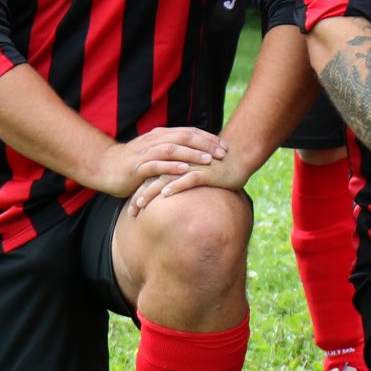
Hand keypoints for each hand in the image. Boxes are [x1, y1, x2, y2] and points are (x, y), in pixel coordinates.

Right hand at [90, 127, 226, 198]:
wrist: (104, 167)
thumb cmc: (135, 162)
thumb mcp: (156, 152)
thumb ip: (175, 149)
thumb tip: (201, 152)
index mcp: (162, 135)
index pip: (190, 132)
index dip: (209, 138)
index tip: (225, 146)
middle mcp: (155, 140)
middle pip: (184, 137)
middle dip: (206, 144)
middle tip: (222, 153)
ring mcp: (145, 153)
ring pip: (172, 149)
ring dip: (191, 154)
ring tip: (208, 160)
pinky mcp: (136, 167)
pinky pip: (155, 165)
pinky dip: (170, 167)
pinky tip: (184, 170)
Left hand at [129, 149, 255, 213]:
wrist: (240, 158)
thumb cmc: (218, 168)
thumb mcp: (196, 173)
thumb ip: (181, 180)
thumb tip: (170, 196)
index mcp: (175, 163)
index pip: (151, 177)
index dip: (139, 191)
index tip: (132, 208)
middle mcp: (180, 164)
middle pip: (154, 179)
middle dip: (140, 195)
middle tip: (131, 212)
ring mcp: (192, 167)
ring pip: (165, 179)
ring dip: (151, 192)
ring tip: (140, 204)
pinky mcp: (206, 172)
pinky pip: (187, 179)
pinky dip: (176, 186)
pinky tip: (165, 195)